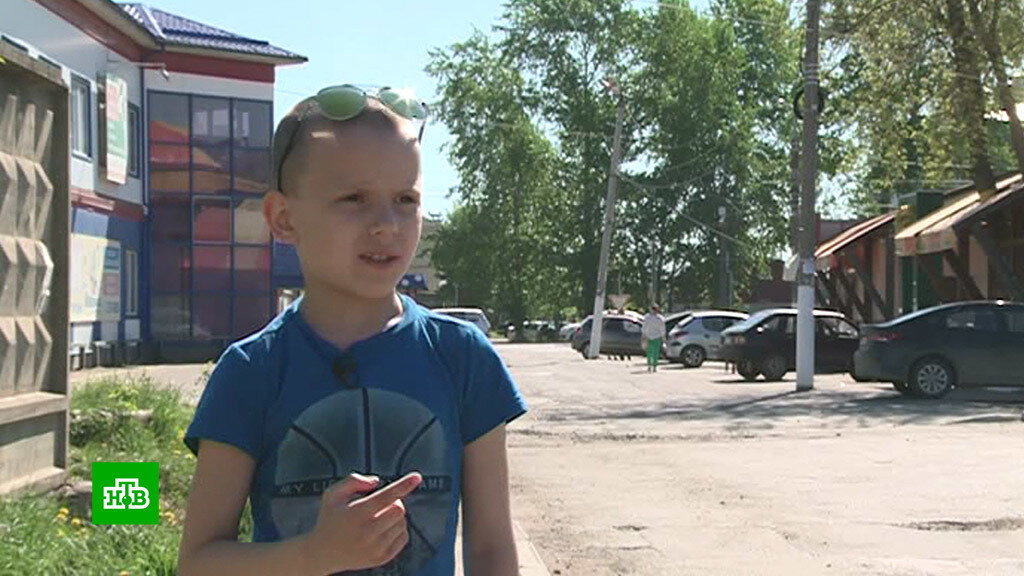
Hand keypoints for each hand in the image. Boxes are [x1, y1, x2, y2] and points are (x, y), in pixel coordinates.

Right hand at [304, 472, 422, 573]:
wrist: (322, 553)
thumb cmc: (329, 519)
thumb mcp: (332, 495)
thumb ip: (353, 481)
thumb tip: (376, 482)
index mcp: (356, 514)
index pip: (386, 496)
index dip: (403, 485)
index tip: (417, 477)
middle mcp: (367, 533)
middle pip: (399, 509)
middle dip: (395, 501)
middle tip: (382, 503)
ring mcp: (376, 548)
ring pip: (402, 523)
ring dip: (395, 516)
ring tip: (378, 517)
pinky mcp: (382, 558)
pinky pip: (404, 537)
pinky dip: (398, 529)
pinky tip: (383, 528)